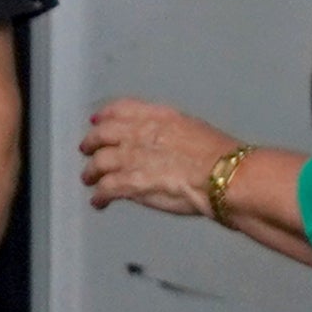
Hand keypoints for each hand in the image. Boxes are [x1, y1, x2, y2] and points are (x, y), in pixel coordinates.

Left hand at [79, 97, 242, 219]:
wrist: (224, 176)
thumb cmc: (220, 158)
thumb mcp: (194, 129)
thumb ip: (170, 131)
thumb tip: (162, 139)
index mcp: (158, 117)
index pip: (122, 109)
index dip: (105, 115)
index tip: (97, 120)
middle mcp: (140, 134)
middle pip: (102, 135)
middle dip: (91, 143)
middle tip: (86, 150)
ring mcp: (132, 159)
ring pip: (98, 163)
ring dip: (91, 173)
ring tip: (89, 180)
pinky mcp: (130, 184)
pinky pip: (105, 190)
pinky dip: (99, 197)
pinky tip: (99, 202)